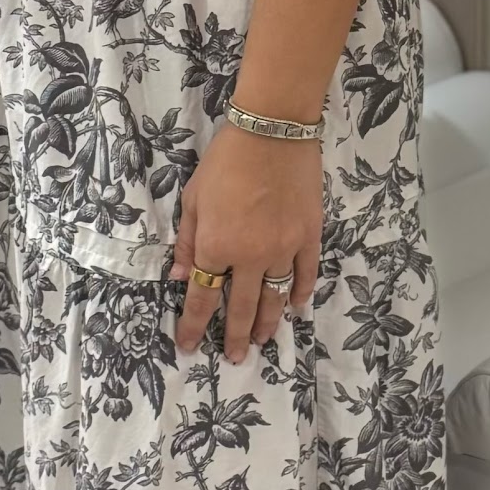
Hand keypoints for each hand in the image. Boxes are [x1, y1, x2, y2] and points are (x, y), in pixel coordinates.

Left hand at [169, 122, 322, 361]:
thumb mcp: (193, 198)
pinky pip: (306, 273)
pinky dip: (301, 292)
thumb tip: (180, 278)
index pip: (202, 298)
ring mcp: (284, 249)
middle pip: (241, 307)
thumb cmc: (225, 160)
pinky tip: (296, 306)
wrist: (272, 131)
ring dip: (268, 324)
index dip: (194, 326)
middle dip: (235, 336)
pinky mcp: (309, 236)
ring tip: (263, 341)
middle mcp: (250, 257)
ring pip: (276, 297)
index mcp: (216, 247)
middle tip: (235, 358)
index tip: (188, 347)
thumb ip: (188, 243)